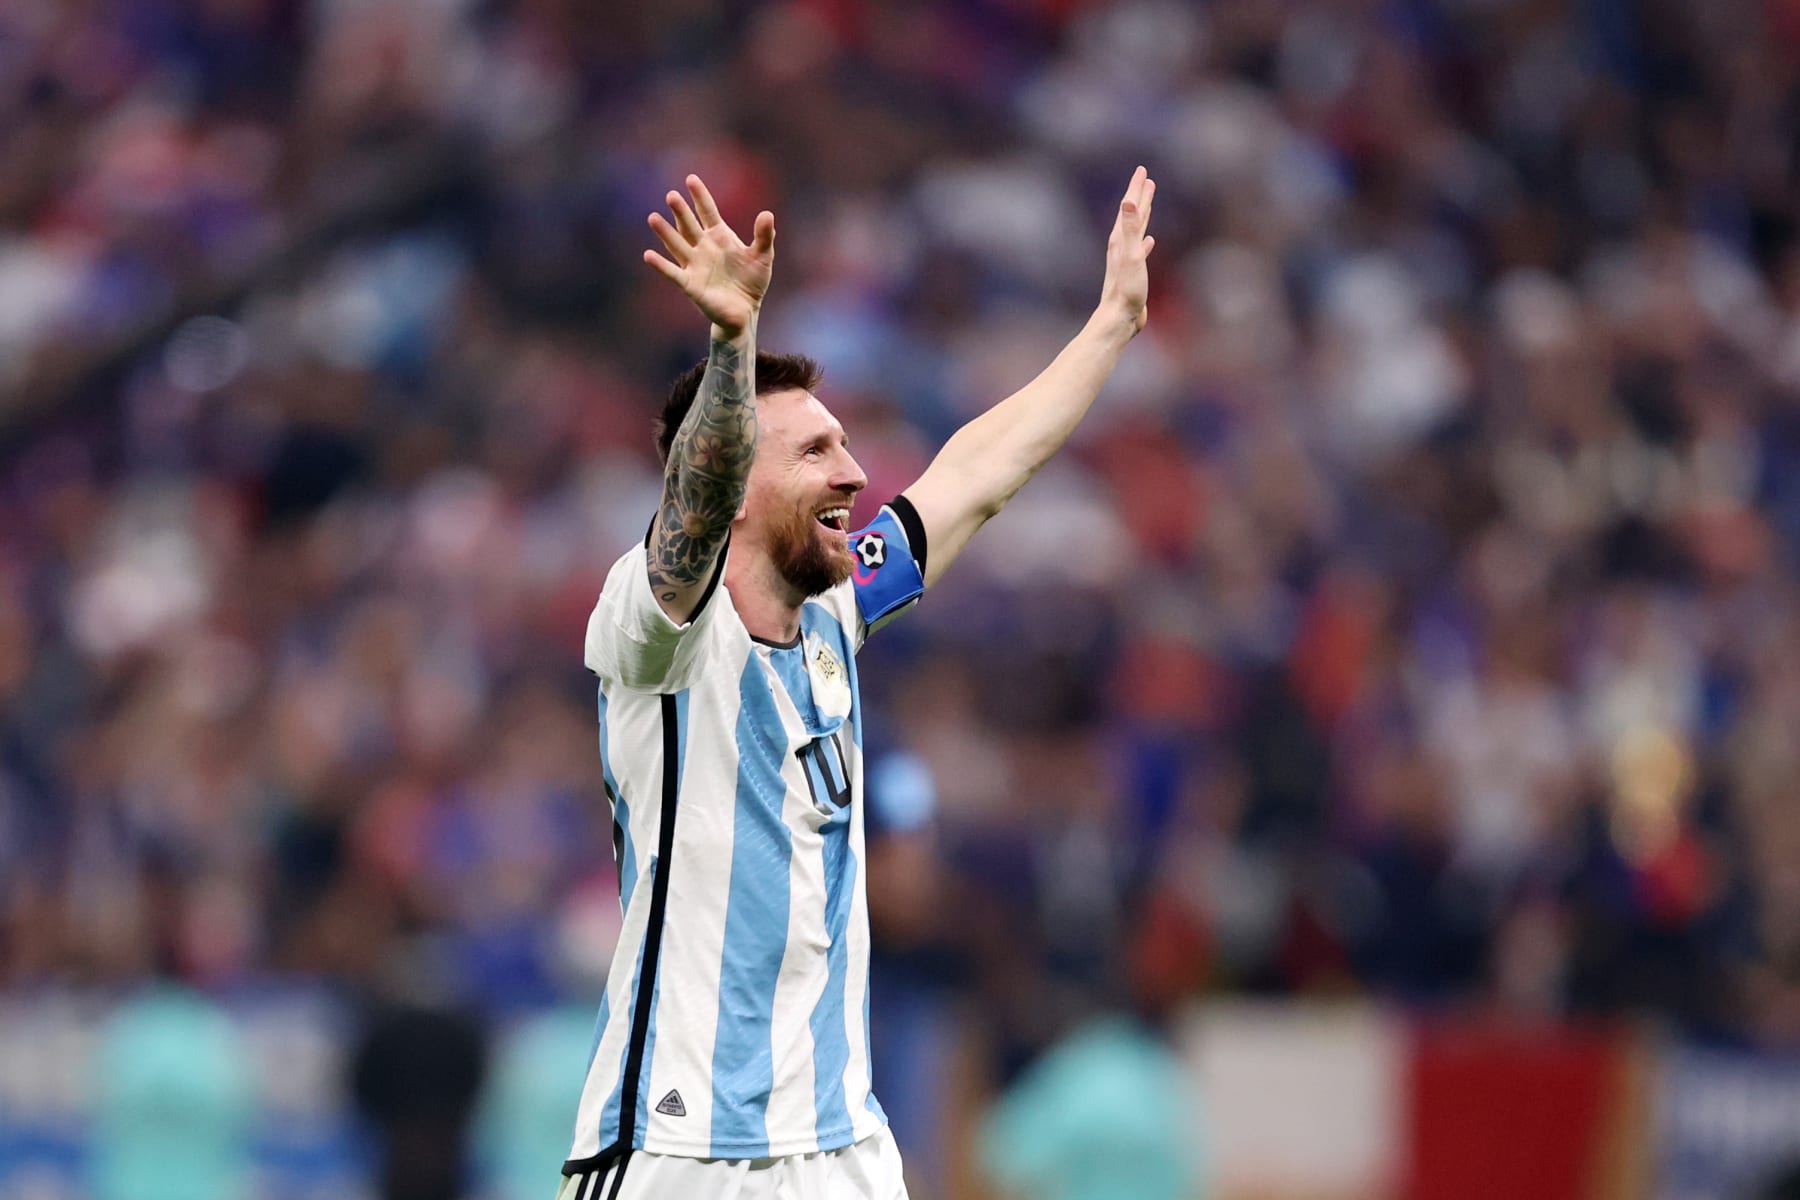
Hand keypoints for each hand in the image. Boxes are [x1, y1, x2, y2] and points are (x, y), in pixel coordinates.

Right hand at [644, 174, 775, 339]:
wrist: (744, 312)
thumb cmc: (752, 282)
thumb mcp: (763, 257)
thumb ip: (764, 236)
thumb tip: (767, 214)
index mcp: (720, 237)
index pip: (708, 212)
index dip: (700, 196)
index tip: (691, 179)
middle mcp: (703, 247)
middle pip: (689, 225)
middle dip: (681, 211)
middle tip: (671, 195)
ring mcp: (695, 265)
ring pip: (677, 244)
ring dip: (665, 233)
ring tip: (653, 217)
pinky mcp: (690, 284)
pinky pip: (673, 273)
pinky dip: (661, 265)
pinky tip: (648, 255)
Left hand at [1097, 166, 1155, 335]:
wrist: (1119, 320)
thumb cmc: (1126, 290)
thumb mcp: (1131, 256)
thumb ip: (1131, 228)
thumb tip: (1128, 201)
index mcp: (1120, 240)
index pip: (1130, 207)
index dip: (1136, 188)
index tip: (1142, 170)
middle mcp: (1120, 247)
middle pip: (1131, 215)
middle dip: (1138, 196)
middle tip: (1146, 178)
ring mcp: (1125, 260)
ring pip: (1135, 230)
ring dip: (1142, 215)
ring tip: (1148, 202)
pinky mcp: (1131, 273)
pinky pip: (1139, 250)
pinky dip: (1145, 241)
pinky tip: (1150, 241)